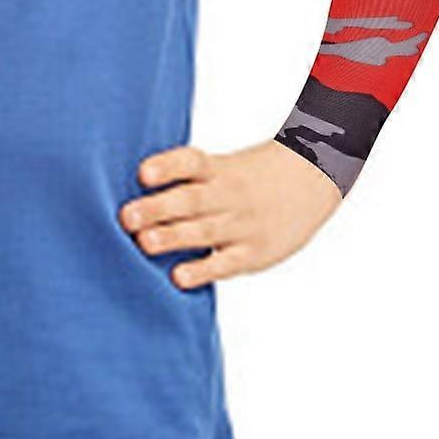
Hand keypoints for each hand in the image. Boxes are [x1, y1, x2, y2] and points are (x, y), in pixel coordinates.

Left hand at [118, 139, 342, 287]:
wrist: (312, 178)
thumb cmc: (249, 176)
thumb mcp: (223, 166)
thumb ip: (185, 177)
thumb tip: (131, 191)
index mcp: (218, 168)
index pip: (191, 161)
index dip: (167, 166)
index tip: (142, 173)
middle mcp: (228, 194)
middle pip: (191, 199)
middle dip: (157, 209)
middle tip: (126, 217)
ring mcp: (243, 224)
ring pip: (204, 231)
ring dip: (172, 238)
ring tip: (143, 243)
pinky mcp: (254, 253)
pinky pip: (226, 263)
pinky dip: (203, 270)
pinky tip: (179, 277)